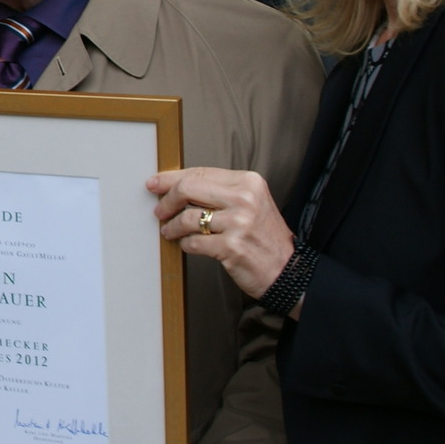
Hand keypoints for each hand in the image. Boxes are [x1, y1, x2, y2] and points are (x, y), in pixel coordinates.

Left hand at [147, 167, 294, 303]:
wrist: (288, 271)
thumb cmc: (265, 238)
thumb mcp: (251, 204)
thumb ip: (220, 192)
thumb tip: (178, 187)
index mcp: (249, 182)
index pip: (201, 172)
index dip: (172, 178)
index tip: (156, 183)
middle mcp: (245, 199)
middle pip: (189, 189)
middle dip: (167, 200)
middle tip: (160, 210)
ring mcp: (239, 223)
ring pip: (188, 218)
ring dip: (173, 227)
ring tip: (171, 231)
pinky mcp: (231, 247)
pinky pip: (193, 242)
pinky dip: (185, 244)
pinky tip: (187, 244)